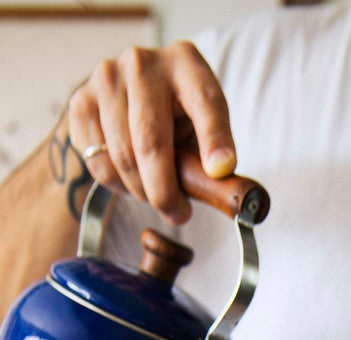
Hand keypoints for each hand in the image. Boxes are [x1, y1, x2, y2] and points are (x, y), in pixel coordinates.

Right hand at [68, 42, 235, 224]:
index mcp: (185, 64)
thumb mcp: (204, 126)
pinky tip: (130, 178)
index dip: (214, 139)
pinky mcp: (80, 101)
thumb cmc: (177, 117)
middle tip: (178, 214)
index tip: (219, 170)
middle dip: (165, 192)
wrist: (128, 96)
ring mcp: (106, 79)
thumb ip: (215, 149)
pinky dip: (117, 184)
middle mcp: (142, 64)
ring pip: (122, 158)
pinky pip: (98, 162)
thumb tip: (219, 170)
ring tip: (154, 193)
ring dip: (140, 191)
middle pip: (151, 143)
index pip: (204, 103)